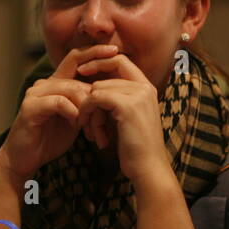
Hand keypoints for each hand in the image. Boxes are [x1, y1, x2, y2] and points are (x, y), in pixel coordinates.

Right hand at [0, 44, 116, 180]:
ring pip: (71, 89)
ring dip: (86, 109)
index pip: (76, 58)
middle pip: (78, 79)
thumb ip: (87, 104)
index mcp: (55, 83)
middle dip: (96, 100)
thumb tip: (114, 94)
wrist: (25, 159)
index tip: (116, 51)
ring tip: (92, 129)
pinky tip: (77, 126)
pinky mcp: (30, 107)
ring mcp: (35, 94)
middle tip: (105, 122)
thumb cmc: (50, 140)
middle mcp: (44, 84)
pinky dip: (72, 113)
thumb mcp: (75, 119)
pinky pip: (59, 102)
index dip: (95, 51)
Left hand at [72, 51, 171, 188]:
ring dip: (88, 110)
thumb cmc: (134, 148)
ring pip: (97, 88)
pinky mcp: (128, 105)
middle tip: (83, 114)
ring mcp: (138, 94)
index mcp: (146, 87)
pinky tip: (91, 132)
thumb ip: (115, 99)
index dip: (99, 62)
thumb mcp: (125, 118)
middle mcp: (144, 87)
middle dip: (90, 96)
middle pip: (105, 75)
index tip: (81, 72)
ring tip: (92, 132)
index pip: (120, 60)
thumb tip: (92, 86)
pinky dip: (87, 113)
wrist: (148, 168)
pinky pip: (95, 98)